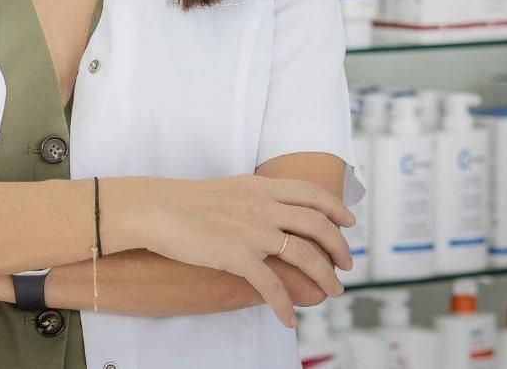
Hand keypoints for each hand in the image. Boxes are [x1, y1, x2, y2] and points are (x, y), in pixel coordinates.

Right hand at [118, 175, 353, 327]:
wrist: (156, 209)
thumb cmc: (186, 201)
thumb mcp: (230, 189)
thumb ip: (255, 197)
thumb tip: (272, 207)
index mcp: (261, 187)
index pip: (312, 193)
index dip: (336, 208)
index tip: (349, 222)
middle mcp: (263, 206)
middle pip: (317, 224)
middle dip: (339, 247)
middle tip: (346, 264)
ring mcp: (252, 231)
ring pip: (304, 254)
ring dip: (325, 276)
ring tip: (333, 291)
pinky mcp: (236, 255)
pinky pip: (271, 285)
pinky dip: (285, 305)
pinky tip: (289, 319)